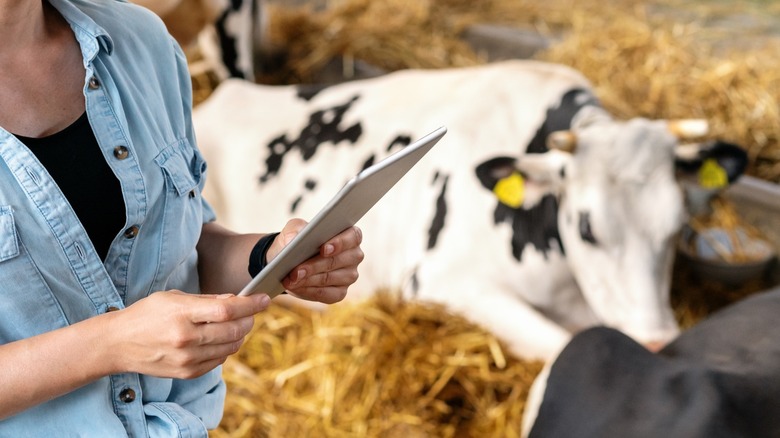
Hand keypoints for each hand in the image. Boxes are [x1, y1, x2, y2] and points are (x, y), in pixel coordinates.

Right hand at [107, 291, 269, 378]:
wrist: (118, 344)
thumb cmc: (147, 314)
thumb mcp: (174, 297)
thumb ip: (207, 300)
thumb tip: (236, 300)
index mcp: (182, 314)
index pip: (227, 310)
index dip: (250, 304)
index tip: (264, 299)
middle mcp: (185, 338)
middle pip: (234, 330)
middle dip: (249, 320)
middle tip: (250, 313)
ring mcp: (187, 359)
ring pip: (230, 347)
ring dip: (239, 335)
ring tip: (235, 325)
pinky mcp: (187, 373)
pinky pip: (219, 360)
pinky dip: (226, 348)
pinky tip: (219, 340)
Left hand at [267, 219, 363, 303]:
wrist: (291, 261)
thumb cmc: (299, 240)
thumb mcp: (294, 229)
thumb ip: (295, 229)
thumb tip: (293, 240)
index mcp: (350, 235)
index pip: (353, 237)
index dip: (340, 243)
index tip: (323, 249)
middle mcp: (354, 256)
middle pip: (337, 261)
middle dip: (314, 266)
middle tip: (295, 271)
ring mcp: (349, 276)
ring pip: (329, 278)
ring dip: (308, 280)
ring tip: (291, 279)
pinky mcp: (340, 292)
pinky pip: (325, 294)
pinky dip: (308, 291)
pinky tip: (295, 287)